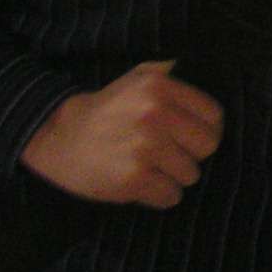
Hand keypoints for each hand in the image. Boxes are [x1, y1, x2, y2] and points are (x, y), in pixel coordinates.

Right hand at [19, 61, 223, 208]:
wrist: (57, 137)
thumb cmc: (105, 110)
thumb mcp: (138, 78)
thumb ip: (170, 75)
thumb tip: (201, 79)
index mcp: (161, 88)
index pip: (214, 116)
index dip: (204, 129)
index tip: (188, 137)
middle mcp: (155, 115)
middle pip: (208, 146)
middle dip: (192, 154)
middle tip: (171, 155)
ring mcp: (145, 148)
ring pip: (191, 174)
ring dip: (174, 177)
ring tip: (152, 169)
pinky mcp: (133, 179)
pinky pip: (170, 196)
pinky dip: (160, 196)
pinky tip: (144, 185)